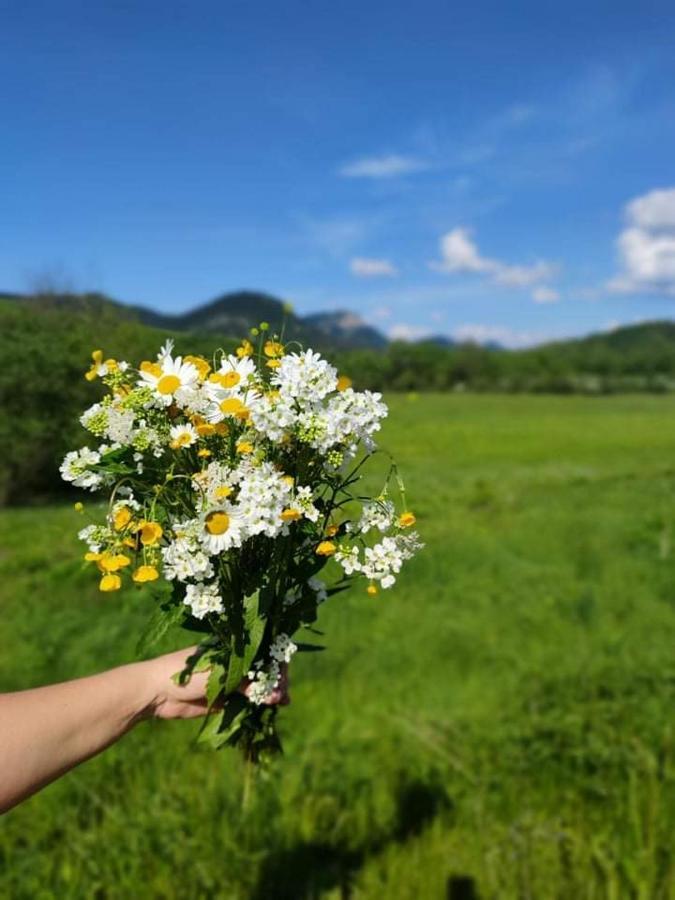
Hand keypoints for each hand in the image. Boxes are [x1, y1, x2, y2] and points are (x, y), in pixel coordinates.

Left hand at [145, 647, 290, 719]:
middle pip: (263, 669)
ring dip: (269, 693)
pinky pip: (246, 701)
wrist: (158, 692)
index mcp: (232, 647)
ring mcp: (230, 680)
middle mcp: (234, 661)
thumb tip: (276, 695)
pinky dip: (258, 704)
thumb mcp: (221, 674)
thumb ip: (248, 683)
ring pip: (257, 686)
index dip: (276, 663)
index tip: (282, 677)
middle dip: (275, 680)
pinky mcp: (224, 699)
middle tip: (282, 694)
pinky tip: (270, 708)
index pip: (263, 651)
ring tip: (280, 703)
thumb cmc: (188, 673)